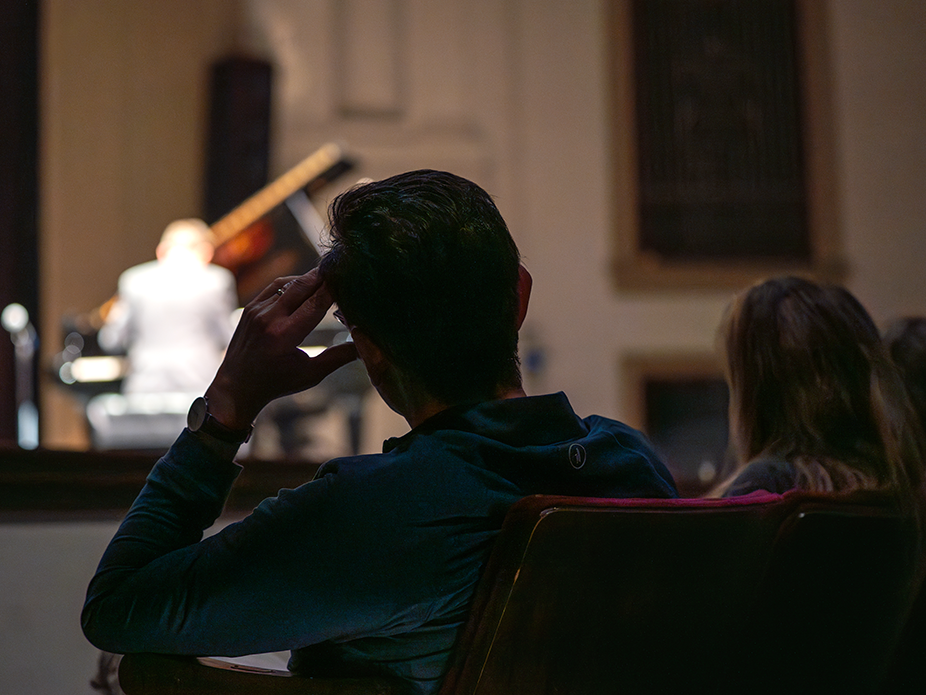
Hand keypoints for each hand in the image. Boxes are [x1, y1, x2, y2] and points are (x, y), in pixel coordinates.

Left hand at [204, 268, 357, 429]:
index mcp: (284, 336)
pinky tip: (307, 286)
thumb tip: (366, 344)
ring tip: (328, 277)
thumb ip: (339, 357)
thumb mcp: (311, 374)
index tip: (349, 278)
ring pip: (288, 283)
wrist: (237, 386)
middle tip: (342, 266)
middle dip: (323, 275)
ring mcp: (256, 311)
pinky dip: (293, 284)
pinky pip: (275, 287)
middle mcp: (268, 319)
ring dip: (309, 279)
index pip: (316, 303)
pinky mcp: (251, 308)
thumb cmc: (278, 383)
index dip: (334, 288)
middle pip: (302, 286)